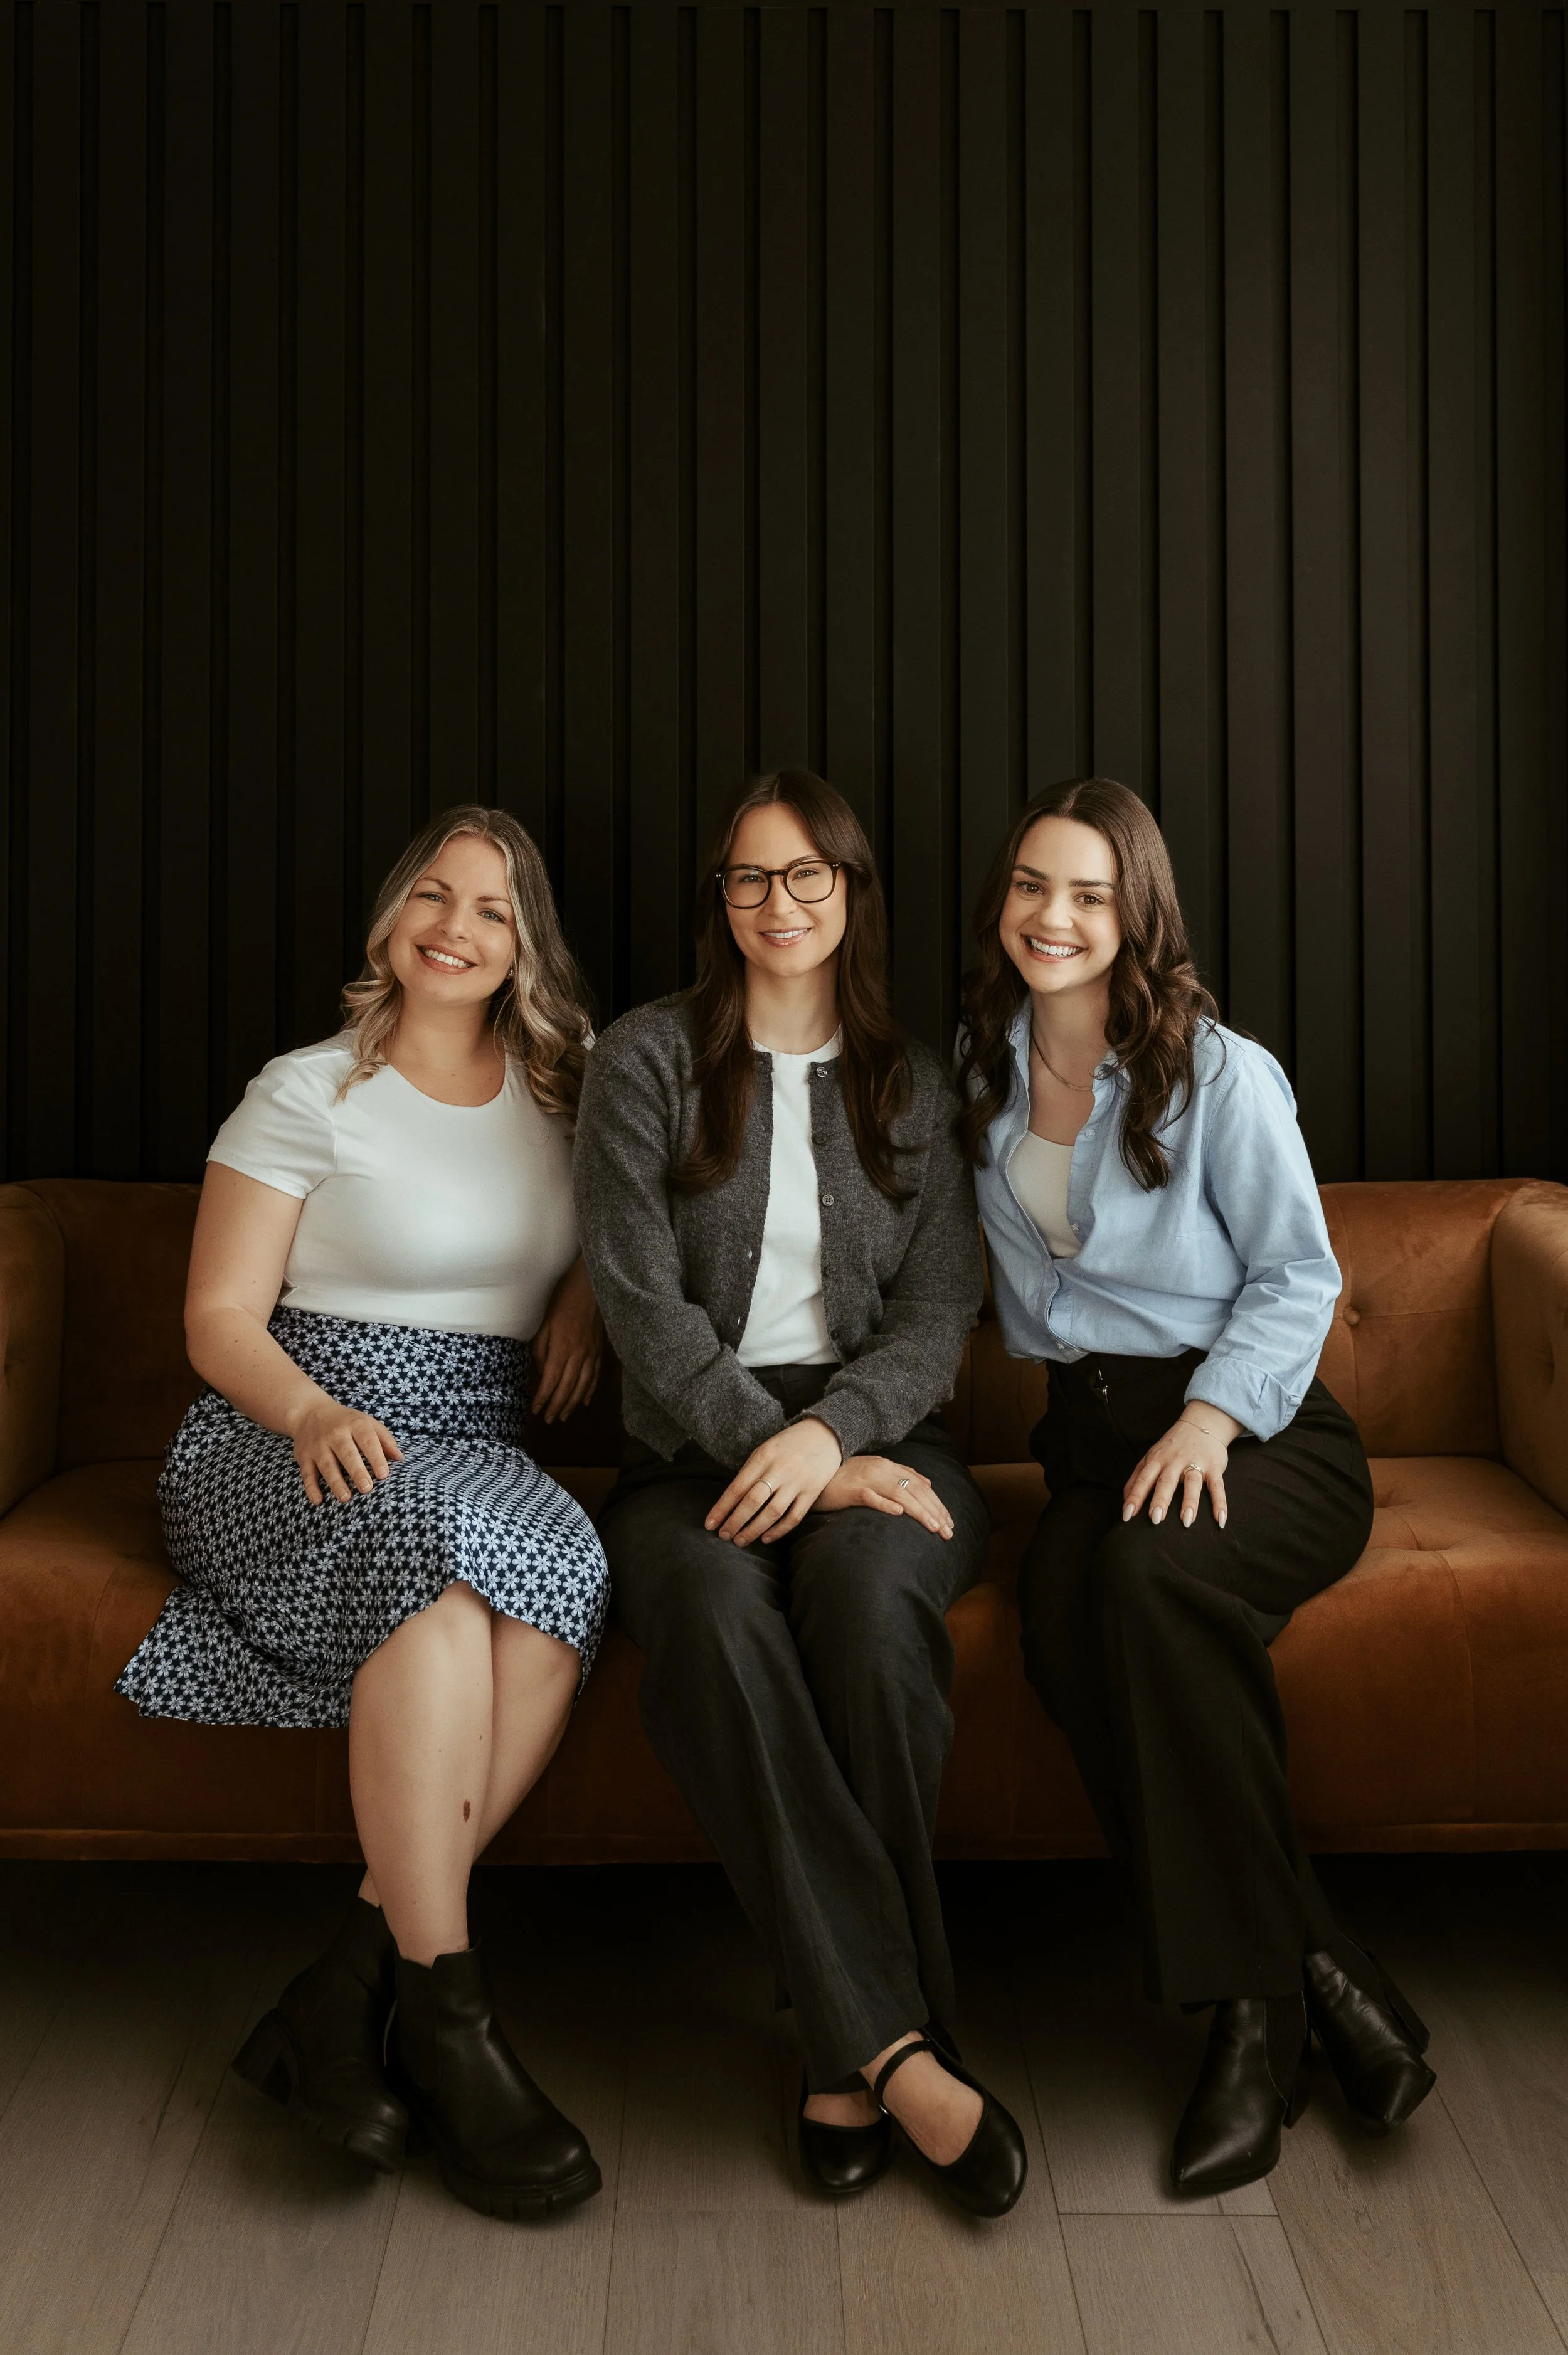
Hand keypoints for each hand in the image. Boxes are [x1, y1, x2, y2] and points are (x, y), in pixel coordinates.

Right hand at [287, 1391, 403, 1505]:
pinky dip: (311, 1488)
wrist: (310, 1412)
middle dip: (357, 1472)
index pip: (367, 1441)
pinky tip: (318, 1501)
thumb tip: (400, 1458)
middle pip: (347, 1454)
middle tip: (367, 1488)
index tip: (384, 1475)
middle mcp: (335, 1433)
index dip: (376, 1458)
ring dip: (336, 1482)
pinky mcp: (304, 1456)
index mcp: (355, 1424)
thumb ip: (385, 1439)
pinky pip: (306, 1473)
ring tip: (346, 1498)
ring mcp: (317, 1445)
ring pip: (326, 1465)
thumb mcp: (367, 1423)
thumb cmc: (346, 1422)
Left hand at [531, 1255, 603, 1422]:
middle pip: (567, 1388)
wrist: (590, 1287)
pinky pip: (595, 1376)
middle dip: (557, 1406)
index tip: (536, 1410)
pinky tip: (584, 1402)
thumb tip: (540, 1372)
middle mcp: (579, 1355)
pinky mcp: (600, 1350)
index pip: (551, 1381)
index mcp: (562, 1348)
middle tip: (549, 1420)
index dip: (543, 1398)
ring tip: (564, 1417)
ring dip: (573, 1404)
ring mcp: (592, 1354)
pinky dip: (590, 1391)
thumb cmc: (561, 1302)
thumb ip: (540, 1350)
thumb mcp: (543, 1324)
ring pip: (583, 1386)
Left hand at [705, 1416, 843, 1546]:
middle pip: (752, 1502)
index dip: (721, 1509)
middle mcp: (779, 1470)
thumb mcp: (766, 1449)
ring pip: (772, 1512)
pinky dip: (778, 1531)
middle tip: (723, 1536)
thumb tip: (732, 1501)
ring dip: (753, 1530)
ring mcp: (797, 1482)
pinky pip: (793, 1517)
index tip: (709, 1524)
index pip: (736, 1488)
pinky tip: (766, 1539)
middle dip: (734, 1522)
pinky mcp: (812, 1492)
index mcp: (763, 1457)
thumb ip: (750, 1472)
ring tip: (740, 1541)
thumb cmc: (788, 1444)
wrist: (825, 1434)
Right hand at [818, 1455, 953, 1539]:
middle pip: (915, 1490)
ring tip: (934, 1527)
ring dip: (919, 1511)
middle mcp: (881, 1470)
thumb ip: (900, 1474)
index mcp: (888, 1466)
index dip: (937, 1503)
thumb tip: (926, 1483)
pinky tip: (900, 1514)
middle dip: (935, 1511)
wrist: (815, 1475)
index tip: (949, 1522)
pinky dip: (886, 1504)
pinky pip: (871, 1497)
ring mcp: (867, 1479)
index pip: (920, 1485)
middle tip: (949, 1531)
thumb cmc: (846, 1478)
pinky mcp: (852, 1491)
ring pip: (899, 1493)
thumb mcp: (875, 1471)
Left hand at [1122, 1407, 1243, 1530]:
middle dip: (1160, 1500)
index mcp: (1156, 1460)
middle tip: (1155, 1519)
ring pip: (1192, 1483)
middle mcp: (1174, 1462)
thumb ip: (1137, 1478)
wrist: (1201, 1424)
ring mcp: (1196, 1463)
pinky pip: (1217, 1487)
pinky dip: (1220, 1503)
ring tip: (1186, 1521)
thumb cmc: (1171, 1447)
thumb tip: (1125, 1502)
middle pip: (1166, 1481)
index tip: (1127, 1515)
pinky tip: (1220, 1520)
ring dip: (1189, 1501)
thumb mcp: (1151, 1457)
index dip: (1134, 1497)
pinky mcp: (1214, 1467)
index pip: (1143, 1480)